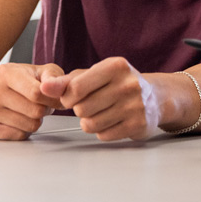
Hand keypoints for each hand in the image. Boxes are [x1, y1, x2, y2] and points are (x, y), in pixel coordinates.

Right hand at [0, 63, 65, 140]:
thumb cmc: (21, 80)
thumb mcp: (40, 70)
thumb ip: (54, 77)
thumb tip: (61, 88)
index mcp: (6, 73)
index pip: (36, 93)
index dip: (54, 99)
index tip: (58, 98)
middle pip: (36, 111)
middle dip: (46, 109)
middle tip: (41, 103)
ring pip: (30, 125)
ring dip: (37, 120)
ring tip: (30, 109)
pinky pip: (20, 135)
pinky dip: (26, 129)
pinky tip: (20, 118)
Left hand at [41, 57, 159, 141]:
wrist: (156, 96)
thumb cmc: (119, 84)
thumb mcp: (94, 74)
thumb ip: (66, 81)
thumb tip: (44, 87)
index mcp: (116, 66)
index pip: (76, 88)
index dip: (68, 97)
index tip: (74, 96)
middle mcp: (128, 84)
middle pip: (81, 109)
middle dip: (81, 110)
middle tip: (94, 104)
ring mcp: (135, 105)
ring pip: (90, 125)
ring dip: (90, 122)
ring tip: (103, 113)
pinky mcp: (138, 124)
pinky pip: (104, 135)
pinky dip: (104, 131)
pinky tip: (114, 121)